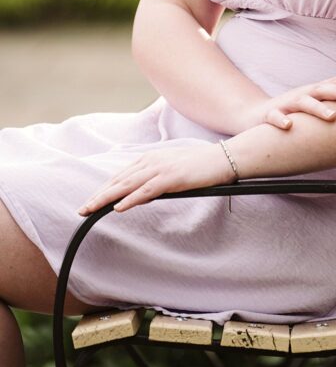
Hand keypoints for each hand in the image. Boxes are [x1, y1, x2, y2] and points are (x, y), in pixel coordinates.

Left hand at [77, 143, 234, 215]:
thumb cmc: (202, 166)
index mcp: (151, 158)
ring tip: (90, 209)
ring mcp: (161, 168)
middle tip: (81, 209)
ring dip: (106, 197)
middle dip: (98, 195)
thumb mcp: (174, 170)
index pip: (121, 175)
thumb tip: (143, 194)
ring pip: (127, 185)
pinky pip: (146, 190)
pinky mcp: (172, 177)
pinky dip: (131, 199)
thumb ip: (157, 179)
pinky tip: (118, 207)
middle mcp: (152, 161)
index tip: (91, 200)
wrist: (223, 158)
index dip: (104, 188)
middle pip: (119, 180)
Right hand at [247, 70, 335, 131]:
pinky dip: (281, 120)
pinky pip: (275, 117)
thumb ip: (333, 104)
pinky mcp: (269, 115)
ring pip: (303, 103)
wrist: (256, 115)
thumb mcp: (312, 105)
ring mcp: (285, 104)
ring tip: (332, 116)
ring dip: (318, 108)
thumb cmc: (293, 111)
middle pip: (321, 90)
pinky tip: (289, 126)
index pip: (334, 83)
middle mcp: (302, 95)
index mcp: (314, 92)